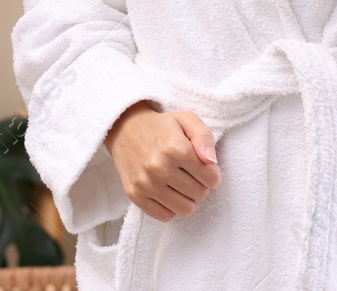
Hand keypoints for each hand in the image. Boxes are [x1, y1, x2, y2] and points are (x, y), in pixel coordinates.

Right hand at [103, 102, 221, 220]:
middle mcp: (159, 167)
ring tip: (180, 183)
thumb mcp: (186, 120)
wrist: (123, 128)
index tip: (205, 168)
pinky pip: (165, 216)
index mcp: (174, 147)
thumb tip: (212, 162)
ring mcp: (145, 183)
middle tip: (190, 174)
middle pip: (200, 194)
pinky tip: (167, 192)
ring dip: (187, 198)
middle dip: (201, 185)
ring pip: (185, 209)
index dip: (213, 175)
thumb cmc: (161, 126)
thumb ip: (204, 138)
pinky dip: (170, 207)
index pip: (211, 179)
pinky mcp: (134, 195)